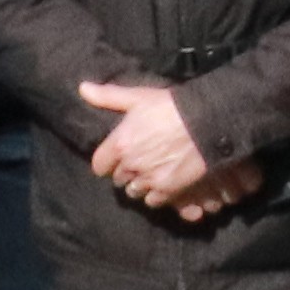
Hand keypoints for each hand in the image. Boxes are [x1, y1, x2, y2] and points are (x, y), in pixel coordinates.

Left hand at [83, 75, 220, 209]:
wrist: (207, 123)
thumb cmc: (172, 106)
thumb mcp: (139, 97)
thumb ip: (108, 96)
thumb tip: (82, 88)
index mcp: (119, 143)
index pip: (99, 165)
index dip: (108, 161)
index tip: (118, 155)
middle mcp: (130, 165)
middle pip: (118, 179)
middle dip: (126, 171)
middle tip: (140, 159)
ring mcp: (149, 179)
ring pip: (134, 191)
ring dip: (140, 183)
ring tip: (152, 171)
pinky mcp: (167, 190)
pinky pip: (152, 201)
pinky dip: (156, 194)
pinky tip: (164, 180)